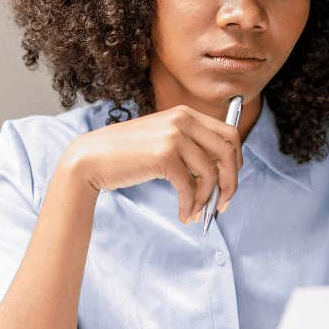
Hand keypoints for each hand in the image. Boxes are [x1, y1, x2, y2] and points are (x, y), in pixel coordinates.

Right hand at [58, 105, 242, 222]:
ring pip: (210, 173)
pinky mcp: (163, 155)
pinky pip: (190, 187)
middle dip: (230, 182)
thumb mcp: (163, 140)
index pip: (230, 135)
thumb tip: (221, 173)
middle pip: (229, 152)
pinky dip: (190, 205)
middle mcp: (183, 119)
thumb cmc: (127, 154)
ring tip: (196, 213)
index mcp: (186, 114)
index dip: (236, 164)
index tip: (229, 184)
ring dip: (207, 199)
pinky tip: (184, 215)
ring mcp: (174, 135)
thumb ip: (190, 147)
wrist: (91, 157)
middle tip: (222, 204)